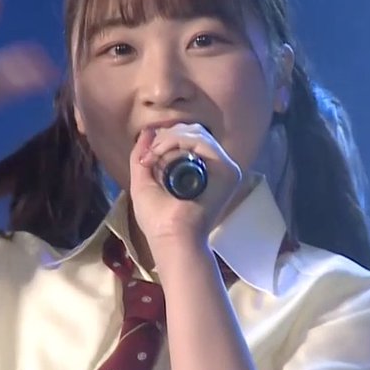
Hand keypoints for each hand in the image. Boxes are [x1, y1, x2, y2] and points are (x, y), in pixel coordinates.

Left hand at [128, 123, 242, 246]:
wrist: (172, 238)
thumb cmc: (158, 220)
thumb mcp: (143, 183)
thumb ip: (142, 156)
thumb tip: (146, 131)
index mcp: (198, 169)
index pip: (187, 138)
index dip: (165, 139)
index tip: (147, 156)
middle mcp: (212, 167)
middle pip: (192, 132)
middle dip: (165, 137)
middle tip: (149, 156)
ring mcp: (222, 168)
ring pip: (196, 133)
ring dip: (168, 140)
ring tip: (153, 157)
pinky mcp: (227, 170)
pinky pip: (202, 142)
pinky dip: (177, 142)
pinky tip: (161, 154)